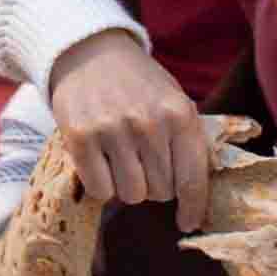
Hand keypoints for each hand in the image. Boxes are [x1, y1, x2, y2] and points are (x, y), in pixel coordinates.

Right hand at [47, 28, 213, 228]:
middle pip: (161, 192)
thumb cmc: (139, 85)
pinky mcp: (80, 137)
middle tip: (144, 162)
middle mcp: (149, 123)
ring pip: (131, 195)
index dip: (193, 207)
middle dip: (155, 185)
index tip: (187, 223)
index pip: (192, 179)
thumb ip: (188, 143)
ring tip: (122, 159)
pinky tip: (101, 161)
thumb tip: (196, 199)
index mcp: (180, 114)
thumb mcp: (174, 102)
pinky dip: (102, 185)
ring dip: (128, 186)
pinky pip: (100, 190)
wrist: (90, 52)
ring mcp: (113, 130)